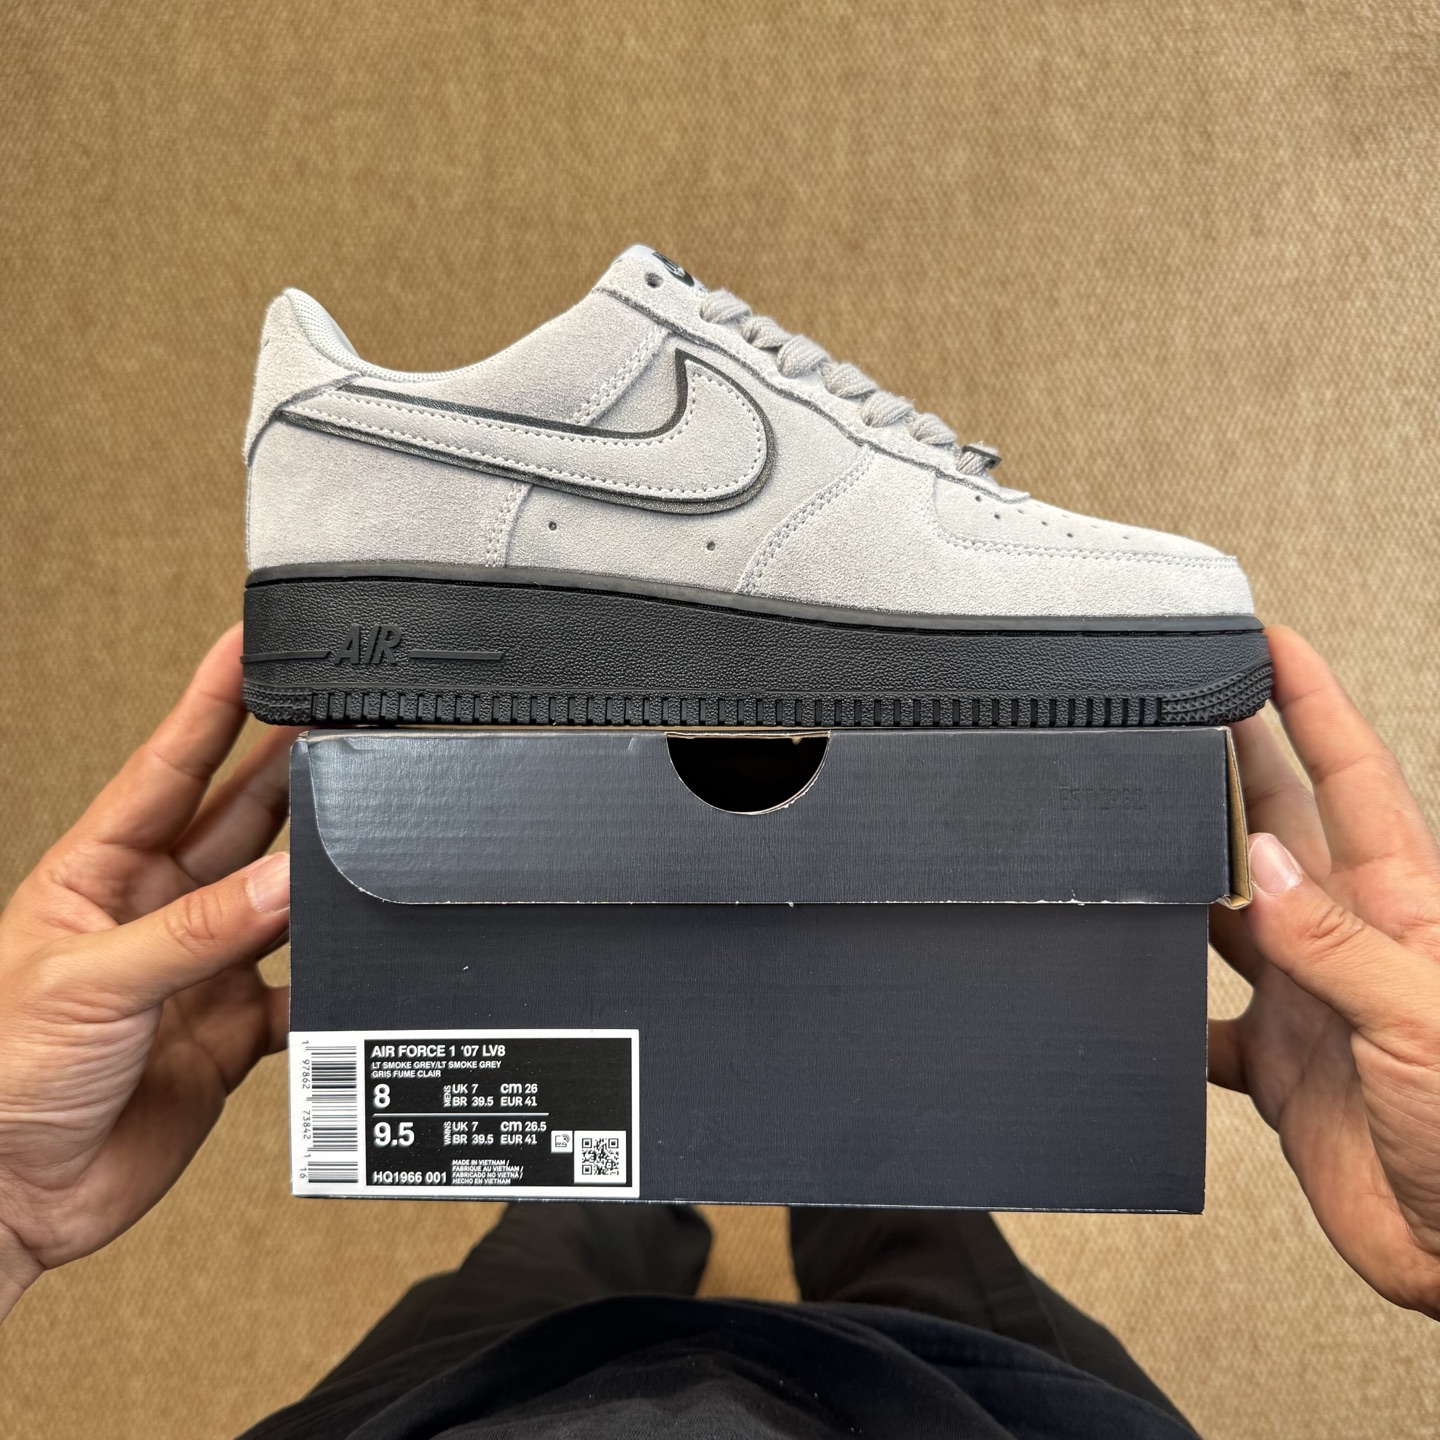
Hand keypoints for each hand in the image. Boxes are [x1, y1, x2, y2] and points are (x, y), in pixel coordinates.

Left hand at [0, 627, 297, 1321]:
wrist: (12, 1198)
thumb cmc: (1, 1079)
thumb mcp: (90, 984)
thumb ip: (195, 931)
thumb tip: (283, 882)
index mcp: (98, 874)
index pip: (169, 764)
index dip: (213, 700)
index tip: (251, 644)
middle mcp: (154, 910)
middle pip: (240, 818)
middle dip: (292, 766)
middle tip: (344, 722)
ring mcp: (197, 969)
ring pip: (278, 897)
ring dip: (320, 871)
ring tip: (366, 829)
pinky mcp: (231, 1030)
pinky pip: (300, 992)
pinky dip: (334, 983)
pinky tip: (356, 966)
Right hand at [1209, 625, 1439, 1316]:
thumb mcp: (1419, 1021)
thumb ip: (1334, 942)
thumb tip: (1260, 865)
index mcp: (1397, 907)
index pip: (1348, 778)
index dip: (1311, 705)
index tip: (1270, 645)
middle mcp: (1346, 941)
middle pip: (1278, 826)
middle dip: (1234, 762)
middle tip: (1185, 712)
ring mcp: (1309, 1001)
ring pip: (1231, 914)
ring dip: (1188, 880)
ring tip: (1142, 841)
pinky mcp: (1278, 1067)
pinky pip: (1205, 1024)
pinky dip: (1169, 1015)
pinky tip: (1144, 1005)